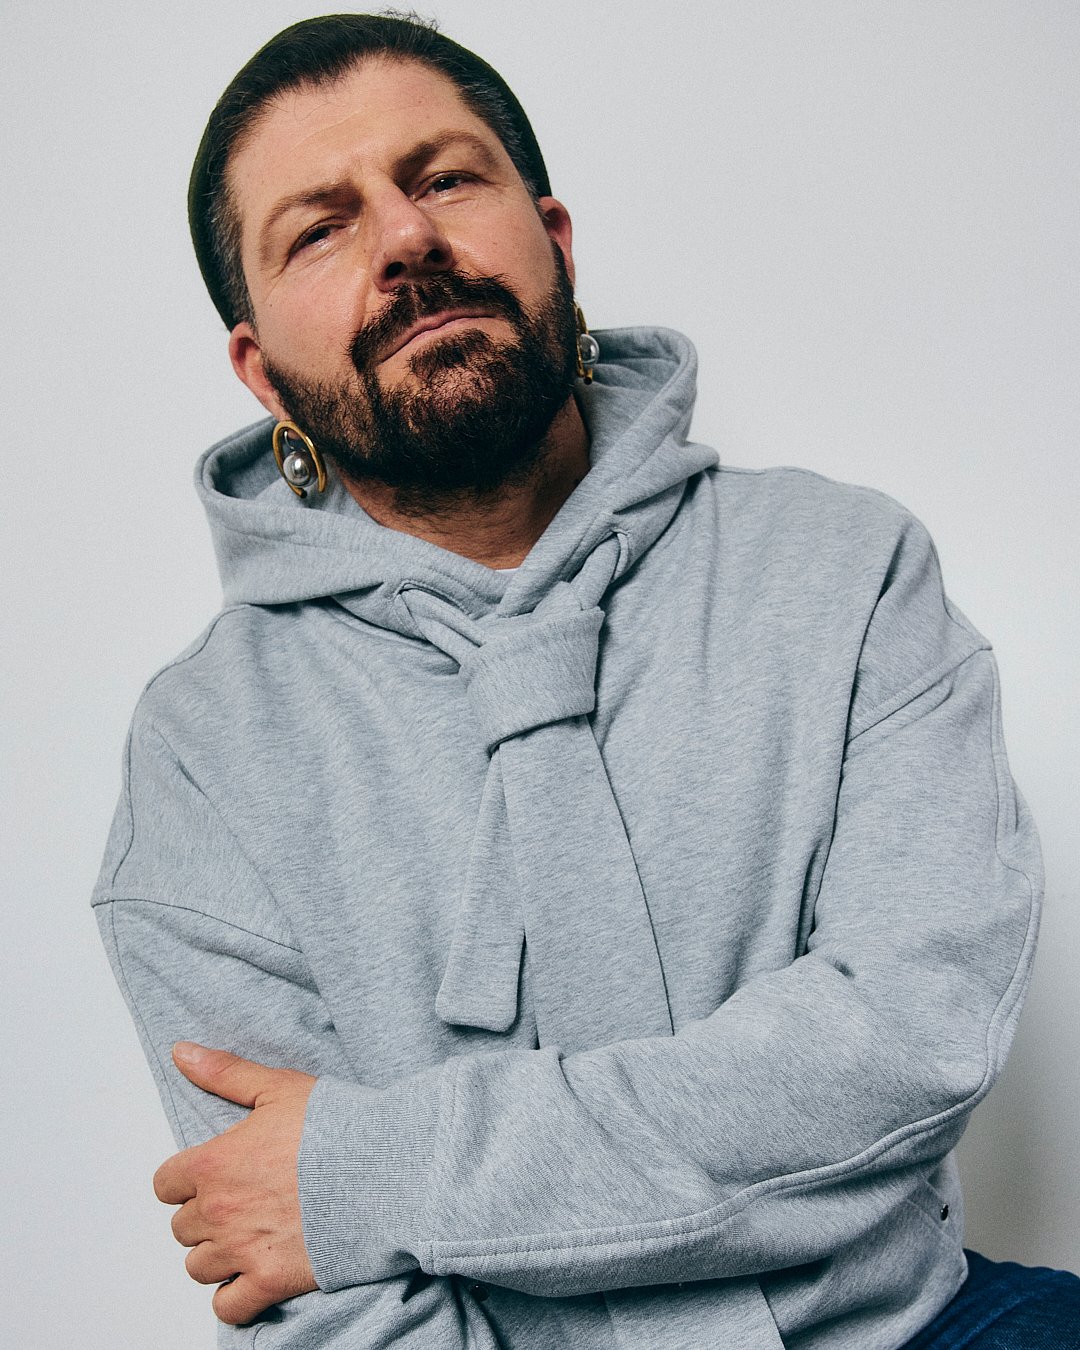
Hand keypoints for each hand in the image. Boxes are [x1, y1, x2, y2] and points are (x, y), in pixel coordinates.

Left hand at [153, 1043, 318, 1324]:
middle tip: (242, 1200)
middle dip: (206, 1215)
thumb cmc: (334, 1127)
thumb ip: (224, 1072)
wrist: (382, 1169)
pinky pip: (227, 1305)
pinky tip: (253, 1273)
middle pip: (182, 1227)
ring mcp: (241, 1250)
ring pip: (198, 1267)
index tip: (216, 1173)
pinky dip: (234, 1295)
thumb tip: (180, 1051)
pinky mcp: (269, 1281)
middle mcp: (218, 1211)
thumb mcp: (277, 1087)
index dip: (188, 1178)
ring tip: (249, 1235)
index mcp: (213, 1164)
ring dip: (217, 1254)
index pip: (165, 1185)